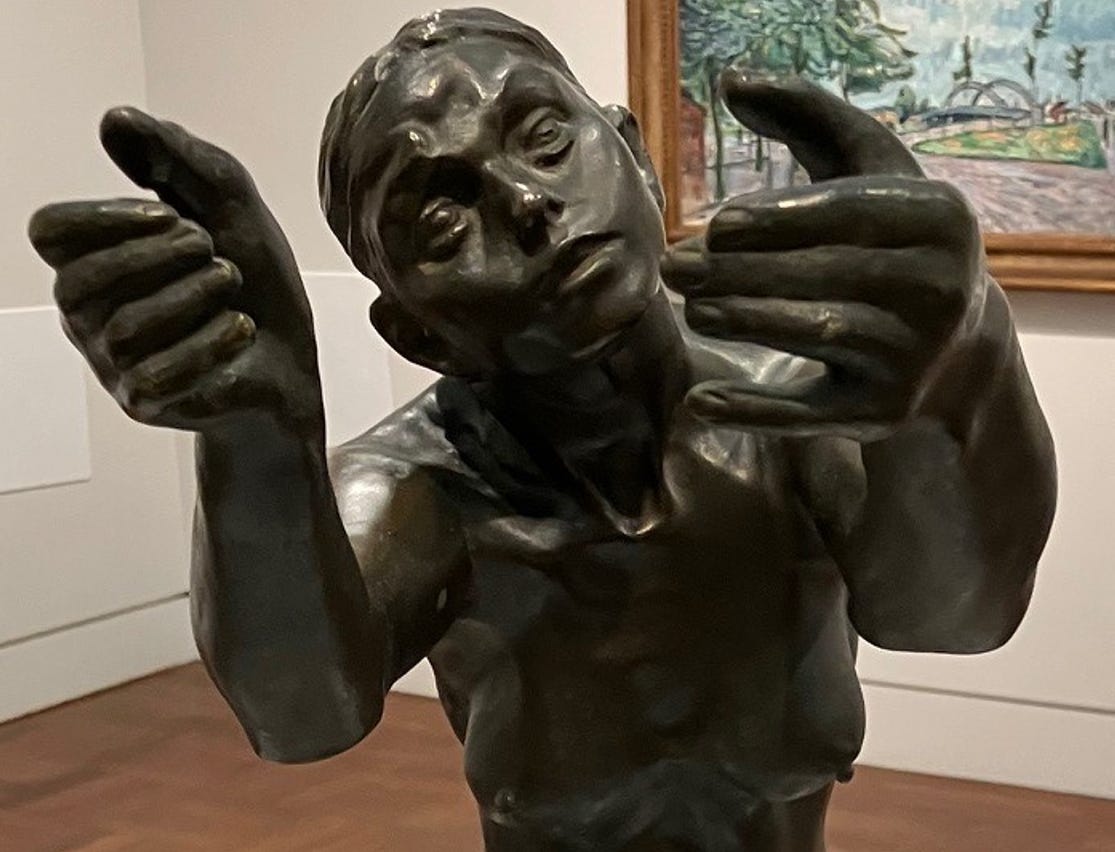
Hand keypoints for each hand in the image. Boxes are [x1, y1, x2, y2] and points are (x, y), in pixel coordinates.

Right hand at [29, 108, 321, 435]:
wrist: (293, 358)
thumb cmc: (255, 281)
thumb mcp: (229, 204)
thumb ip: (176, 159)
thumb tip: (113, 120)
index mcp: (96, 258)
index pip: (50, 232)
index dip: (104, 218)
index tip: (170, 214)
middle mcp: (89, 313)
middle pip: (81, 280)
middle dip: (159, 256)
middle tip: (214, 250)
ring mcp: (112, 362)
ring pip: (124, 327)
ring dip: (194, 296)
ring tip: (233, 285)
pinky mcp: (143, 402)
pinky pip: (154, 374)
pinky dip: (209, 344)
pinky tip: (242, 328)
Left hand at [662, 71, 986, 439]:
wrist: (954, 345)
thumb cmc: (891, 238)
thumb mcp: (868, 170)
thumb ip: (807, 116)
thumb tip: (729, 79)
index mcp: (938, 218)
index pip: (849, 213)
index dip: (780, 217)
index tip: (716, 224)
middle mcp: (939, 288)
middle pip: (825, 275)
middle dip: (741, 270)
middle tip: (675, 265)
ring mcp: (914, 356)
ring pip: (817, 336)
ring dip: (746, 320)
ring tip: (693, 305)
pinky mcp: (884, 412)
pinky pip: (812, 413)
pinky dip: (755, 410)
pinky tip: (701, 403)